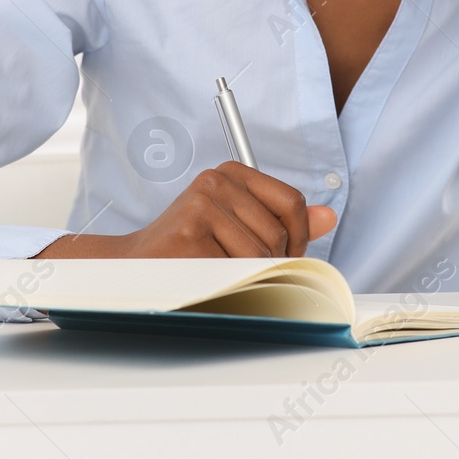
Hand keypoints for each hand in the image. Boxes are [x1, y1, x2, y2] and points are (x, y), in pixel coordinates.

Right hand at [33, 161, 338, 259]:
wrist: (130, 267)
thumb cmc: (187, 249)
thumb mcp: (238, 225)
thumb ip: (282, 221)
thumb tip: (328, 217)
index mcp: (231, 173)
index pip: (291, 202)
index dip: (297, 237)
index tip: (287, 256)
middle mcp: (216, 181)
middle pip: (277, 234)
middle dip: (268, 262)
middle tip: (236, 269)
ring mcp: (201, 204)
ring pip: (260, 255)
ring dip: (245, 276)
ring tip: (216, 272)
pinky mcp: (189, 233)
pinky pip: (236, 271)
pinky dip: (227, 285)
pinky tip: (202, 278)